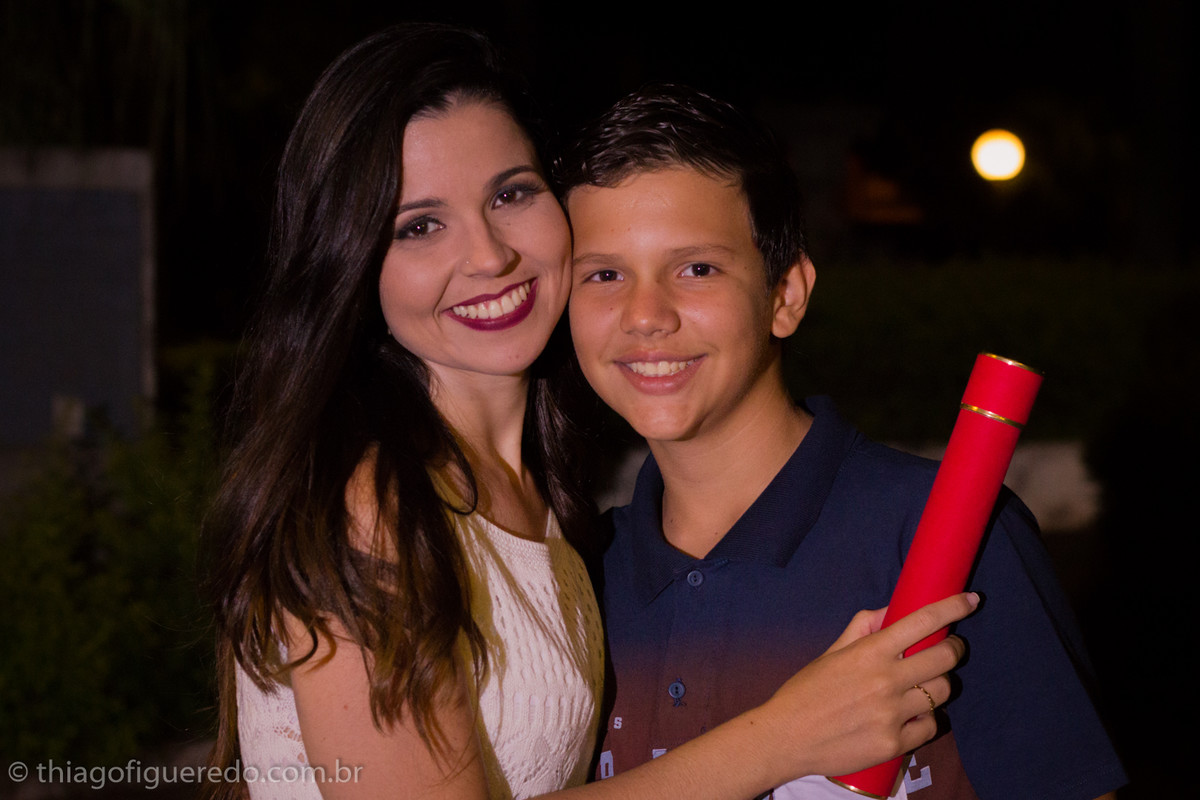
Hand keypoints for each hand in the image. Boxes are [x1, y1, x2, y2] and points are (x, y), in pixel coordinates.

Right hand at [757, 592, 977, 780]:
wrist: (786, 737)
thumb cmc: (805, 692)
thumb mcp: (830, 652)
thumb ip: (862, 628)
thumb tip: (890, 611)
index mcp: (869, 651)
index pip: (923, 621)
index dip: (953, 607)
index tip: (971, 600)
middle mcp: (885, 680)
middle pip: (945, 657)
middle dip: (953, 649)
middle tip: (949, 648)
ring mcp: (892, 713)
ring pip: (942, 692)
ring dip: (939, 685)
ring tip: (923, 685)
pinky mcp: (895, 743)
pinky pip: (931, 725)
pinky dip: (926, 718)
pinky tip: (911, 715)